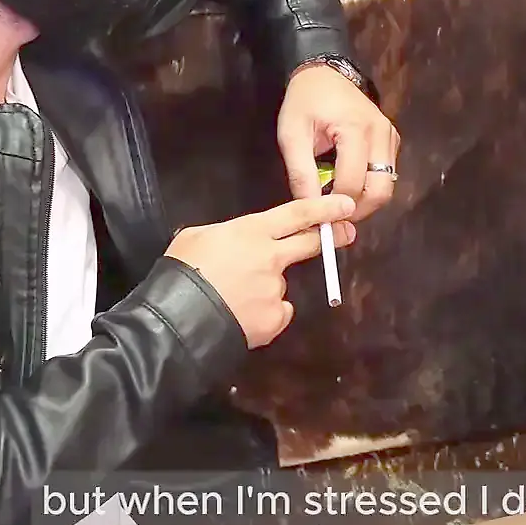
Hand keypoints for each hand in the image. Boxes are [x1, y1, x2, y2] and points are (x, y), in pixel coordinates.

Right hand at [166, 194, 355, 346]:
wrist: (180, 318)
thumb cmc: (182, 271)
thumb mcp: (196, 236)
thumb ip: (224, 235)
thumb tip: (230, 242)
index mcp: (252, 231)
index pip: (297, 214)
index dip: (324, 208)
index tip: (345, 206)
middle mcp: (272, 257)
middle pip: (308, 243)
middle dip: (330, 237)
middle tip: (344, 234)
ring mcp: (276, 289)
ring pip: (279, 283)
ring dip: (265, 287)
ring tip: (234, 297)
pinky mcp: (275, 318)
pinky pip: (277, 312)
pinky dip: (264, 313)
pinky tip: (243, 315)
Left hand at [277, 64, 399, 219]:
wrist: (323, 74)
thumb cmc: (304, 102)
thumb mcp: (292, 135)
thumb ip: (300, 173)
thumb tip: (309, 208)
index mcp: (355, 129)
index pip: (352, 183)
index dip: (335, 206)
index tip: (318, 217)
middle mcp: (381, 134)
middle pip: (380, 190)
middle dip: (357, 210)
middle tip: (333, 215)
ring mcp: (390, 137)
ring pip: (387, 186)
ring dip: (364, 200)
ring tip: (338, 201)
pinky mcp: (392, 141)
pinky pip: (387, 174)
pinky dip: (369, 187)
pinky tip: (348, 185)